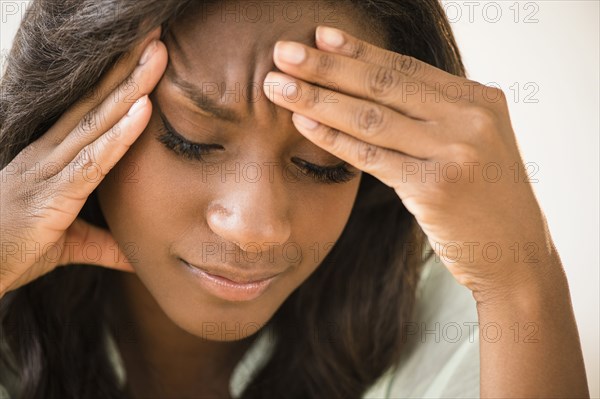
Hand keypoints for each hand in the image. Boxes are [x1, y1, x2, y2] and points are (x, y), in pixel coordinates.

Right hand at [0, 28, 167, 298]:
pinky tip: (142, 110)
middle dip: (130, 68)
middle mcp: (52, 154)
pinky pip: (93, 159)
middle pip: (97, 102)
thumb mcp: (67, 244)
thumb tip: (135, 254)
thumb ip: (103, 244)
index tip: (145, 55)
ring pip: (99, 120)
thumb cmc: (12, 250)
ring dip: (132, 87)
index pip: (92, 111)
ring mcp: (52, 169)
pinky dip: (119, 134)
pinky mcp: (54, 194)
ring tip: (158, 54)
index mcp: (54, 158)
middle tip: (157, 35)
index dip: (119, 82)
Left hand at [264, 26, 553, 299]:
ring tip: (277, 86)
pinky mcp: (436, 188)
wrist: (516, 254)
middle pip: (384, 85)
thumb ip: (435, 115)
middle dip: (327, 66)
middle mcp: (470, 119)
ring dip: (318, 99)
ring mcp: (455, 152)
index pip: (406, 68)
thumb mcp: (472, 144)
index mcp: (479, 100)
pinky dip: (333, 139)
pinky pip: (372, 158)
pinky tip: (302, 124)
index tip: (320, 35)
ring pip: (371, 118)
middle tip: (283, 52)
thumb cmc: (484, 199)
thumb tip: (376, 88)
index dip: (359, 50)